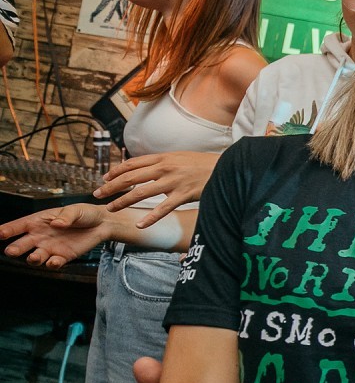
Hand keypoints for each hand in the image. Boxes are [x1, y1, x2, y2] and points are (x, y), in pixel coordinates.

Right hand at [1, 204, 112, 267]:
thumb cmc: (84, 213)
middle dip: (16, 248)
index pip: (19, 226)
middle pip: (23, 244)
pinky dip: (52, 264)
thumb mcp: (75, 210)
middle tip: (11, 252)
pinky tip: (54, 262)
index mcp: (38, 221)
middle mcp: (40, 236)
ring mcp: (50, 247)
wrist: (102, 224)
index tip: (0, 234)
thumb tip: (57, 224)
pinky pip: (54, 263)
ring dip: (33, 258)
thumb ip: (66, 216)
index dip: (8, 230)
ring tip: (35, 257)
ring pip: (36, 256)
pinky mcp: (63, 256)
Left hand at [98, 151, 218, 227]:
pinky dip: (150, 217)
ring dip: (123, 201)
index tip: (105, 179)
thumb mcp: (182, 158)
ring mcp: (174, 182)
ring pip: (141, 192)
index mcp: (164, 158)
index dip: (116, 171)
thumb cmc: (205, 164)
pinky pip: (163, 208)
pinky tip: (140, 225)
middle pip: (131, 177)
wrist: (228, 167)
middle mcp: (165, 168)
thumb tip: (148, 169)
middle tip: (98, 195)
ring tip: (111, 208)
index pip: (132, 163)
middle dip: (111, 186)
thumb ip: (164, 163)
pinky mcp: (184, 195)